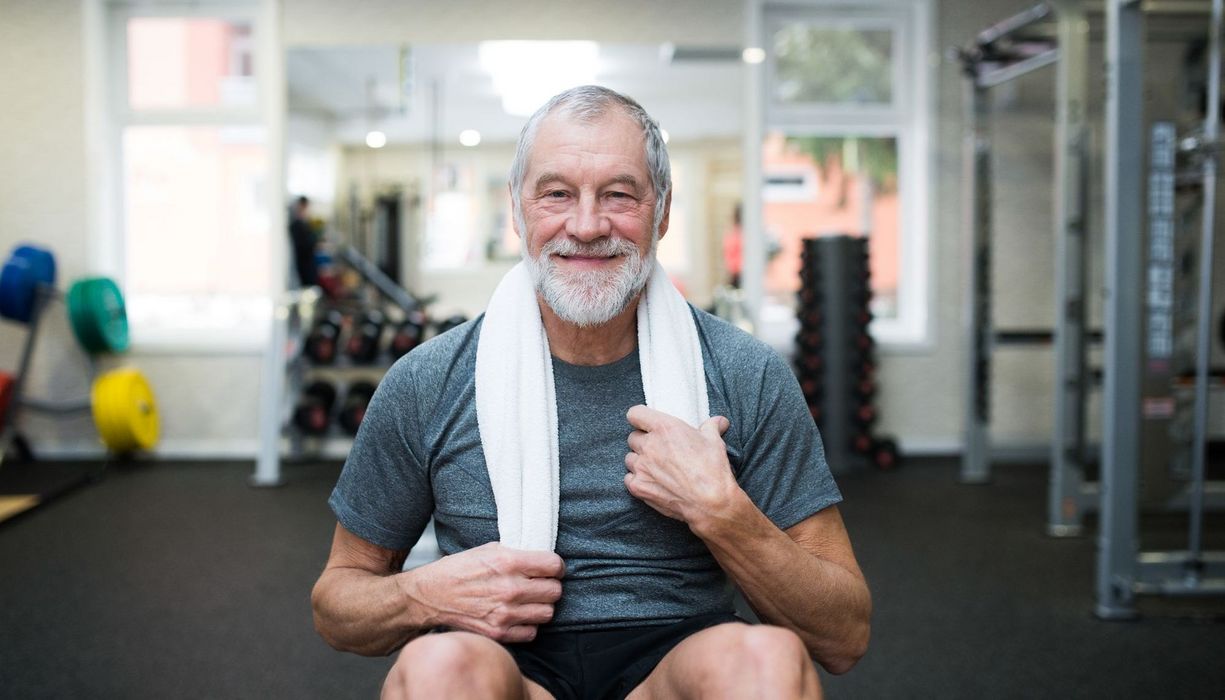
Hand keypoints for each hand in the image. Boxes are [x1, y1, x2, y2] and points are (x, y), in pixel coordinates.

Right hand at [399, 542, 563, 642]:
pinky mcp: (498, 633)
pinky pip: (532, 632)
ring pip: (547, 613)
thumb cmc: (456, 570)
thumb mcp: (487, 550)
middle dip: (550, 587)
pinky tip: (516, 616)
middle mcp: (509, 589)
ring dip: (541, 607)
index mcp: (507, 562)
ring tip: (528, 601)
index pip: (554, 565)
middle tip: (540, 585)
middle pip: (555, 591)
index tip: (550, 569)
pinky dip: (527, 625)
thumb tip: (540, 559)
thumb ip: (516, 553)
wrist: (428, 596)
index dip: (555, 567)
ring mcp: (505, 614)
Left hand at [624, 405, 737, 526]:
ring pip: (630, 458)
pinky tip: (652, 482)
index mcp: (664, 428)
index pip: (635, 414)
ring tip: (656, 468)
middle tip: (659, 449)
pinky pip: (629, 478)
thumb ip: (711, 426)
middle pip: (633, 437)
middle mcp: (649, 445)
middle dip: (644, 442)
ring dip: (640, 461)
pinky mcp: (639, 487)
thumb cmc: (712, 469)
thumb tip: (719, 421)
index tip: (645, 424)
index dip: (640, 418)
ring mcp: (641, 467)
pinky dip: (637, 480)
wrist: (710, 502)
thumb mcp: (715, 441)